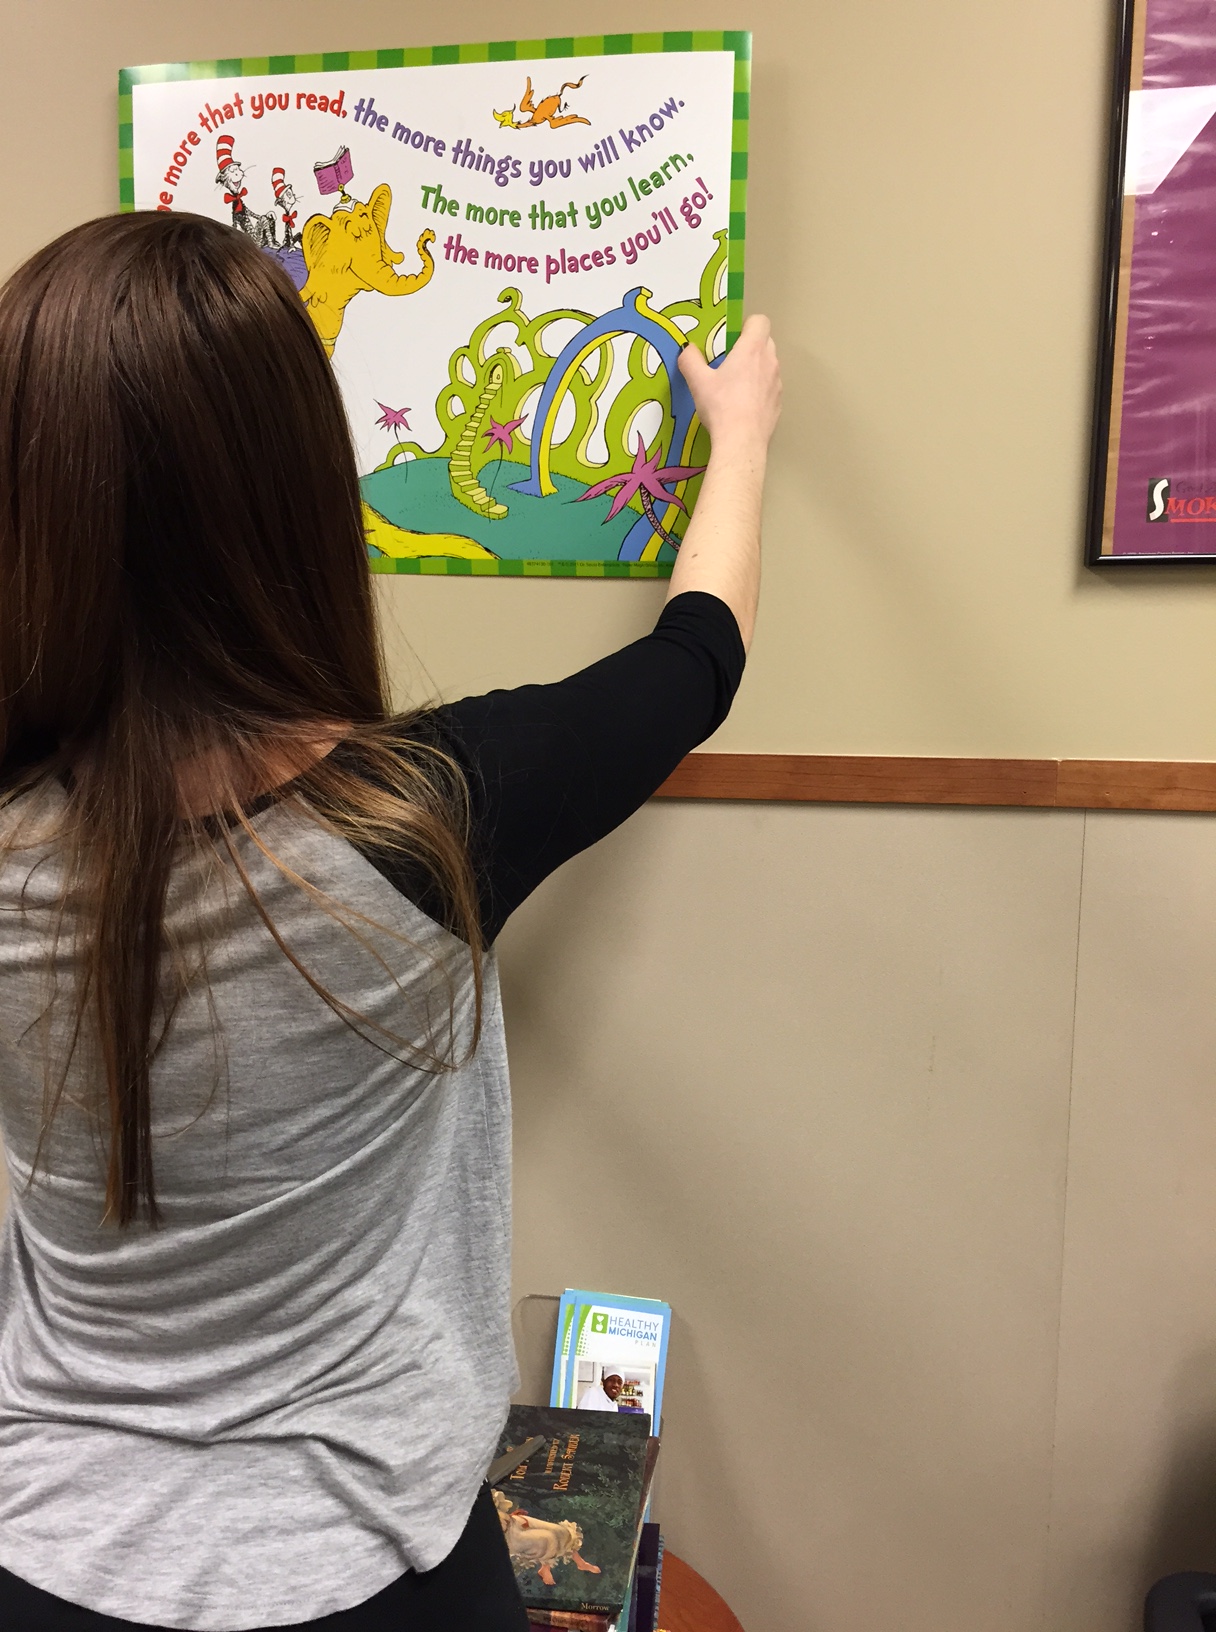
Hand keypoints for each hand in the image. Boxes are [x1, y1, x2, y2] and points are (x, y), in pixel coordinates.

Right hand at [678, 314, 780, 455]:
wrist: (741, 443)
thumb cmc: (721, 407)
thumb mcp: (697, 382)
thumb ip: (690, 360)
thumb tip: (687, 350)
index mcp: (752, 349)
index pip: (760, 321)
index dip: (746, 325)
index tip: (731, 339)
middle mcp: (769, 362)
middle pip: (765, 341)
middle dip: (749, 346)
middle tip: (729, 362)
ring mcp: (777, 383)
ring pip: (769, 365)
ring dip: (755, 369)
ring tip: (735, 387)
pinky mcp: (778, 403)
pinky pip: (770, 388)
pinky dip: (760, 390)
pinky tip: (743, 406)